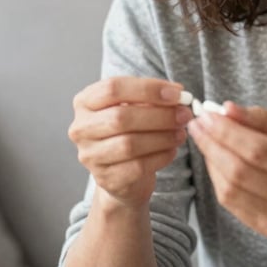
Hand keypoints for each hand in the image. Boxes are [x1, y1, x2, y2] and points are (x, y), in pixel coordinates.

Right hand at [69, 77, 191, 207]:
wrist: (123, 172)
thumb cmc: (130, 130)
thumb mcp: (137, 107)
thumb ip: (153, 98)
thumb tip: (179, 95)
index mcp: (85, 102)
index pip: (113, 88)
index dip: (149, 89)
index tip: (178, 93)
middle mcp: (81, 128)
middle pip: (121, 117)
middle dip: (160, 115)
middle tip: (185, 114)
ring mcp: (90, 156)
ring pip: (129, 144)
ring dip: (163, 137)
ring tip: (181, 132)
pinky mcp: (106, 178)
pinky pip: (138, 167)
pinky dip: (161, 156)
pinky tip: (172, 149)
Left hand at [187, 102, 266, 236]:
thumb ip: (265, 119)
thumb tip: (228, 109)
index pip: (258, 150)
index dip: (227, 132)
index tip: (207, 114)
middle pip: (240, 171)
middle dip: (212, 144)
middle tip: (197, 123)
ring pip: (231, 189)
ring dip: (211, 160)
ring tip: (204, 138)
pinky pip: (231, 203)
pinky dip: (218, 178)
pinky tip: (216, 159)